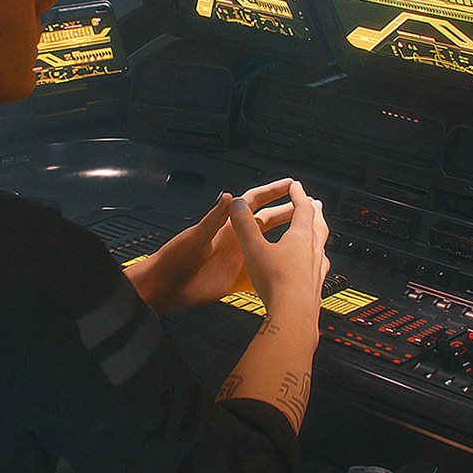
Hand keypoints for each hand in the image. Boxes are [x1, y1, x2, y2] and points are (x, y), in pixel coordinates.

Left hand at [126, 179, 298, 314]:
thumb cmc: (173, 259)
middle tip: (306, 207)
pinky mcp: (236, 277)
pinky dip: (273, 267)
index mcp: (225, 226)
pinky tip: (287, 268)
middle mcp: (233, 239)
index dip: (271, 192)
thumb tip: (229, 197)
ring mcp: (236, 257)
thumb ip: (214, 218)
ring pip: (265, 244)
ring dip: (283, 238)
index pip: (252, 203)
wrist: (167, 287)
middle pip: (265, 222)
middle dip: (285, 212)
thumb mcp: (196, 237)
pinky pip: (259, 270)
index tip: (289, 185)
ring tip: (304, 235)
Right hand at [226, 180, 327, 314]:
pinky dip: (317, 258)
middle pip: (319, 224)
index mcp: (300, 237)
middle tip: (314, 203)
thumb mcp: (254, 248)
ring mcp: (318, 269)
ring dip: (319, 234)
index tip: (296, 186)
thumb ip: (244, 225)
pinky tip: (313, 266)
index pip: (303, 208)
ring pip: (322, 245)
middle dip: (315, 212)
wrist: (293, 315)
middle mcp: (313, 250)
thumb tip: (236, 204)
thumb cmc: (277, 283)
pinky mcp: (316, 286)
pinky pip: (320, 266)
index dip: (298, 194)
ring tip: (316, 232)